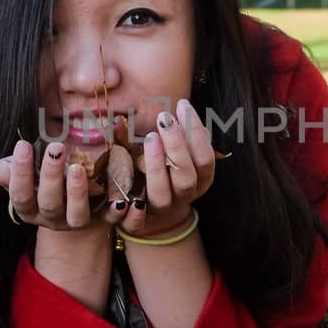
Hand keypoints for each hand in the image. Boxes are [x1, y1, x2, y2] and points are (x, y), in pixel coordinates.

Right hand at [0, 138, 130, 233]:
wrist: (73, 204)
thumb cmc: (45, 180)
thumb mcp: (26, 174)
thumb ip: (11, 171)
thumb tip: (1, 169)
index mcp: (30, 208)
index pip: (21, 195)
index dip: (20, 173)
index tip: (23, 145)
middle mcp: (52, 219)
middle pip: (49, 203)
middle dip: (50, 176)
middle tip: (55, 148)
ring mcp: (77, 222)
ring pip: (77, 215)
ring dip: (77, 192)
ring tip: (78, 168)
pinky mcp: (103, 221)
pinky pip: (111, 221)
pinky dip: (117, 212)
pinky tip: (122, 201)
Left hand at [122, 98, 214, 238]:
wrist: (154, 210)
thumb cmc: (168, 167)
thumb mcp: (179, 151)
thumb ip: (181, 134)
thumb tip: (180, 105)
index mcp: (200, 179)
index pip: (205, 158)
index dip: (196, 132)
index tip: (182, 105)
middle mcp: (185, 195)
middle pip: (185, 175)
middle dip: (176, 145)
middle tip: (164, 118)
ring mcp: (162, 209)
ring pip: (161, 193)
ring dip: (156, 164)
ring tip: (148, 137)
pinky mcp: (140, 222)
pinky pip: (135, 221)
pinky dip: (131, 207)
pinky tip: (122, 182)